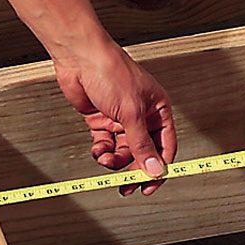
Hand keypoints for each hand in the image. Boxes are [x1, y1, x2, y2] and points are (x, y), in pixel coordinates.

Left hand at [51, 44, 177, 195]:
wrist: (79, 58)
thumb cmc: (111, 71)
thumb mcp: (131, 113)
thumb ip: (142, 144)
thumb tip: (154, 169)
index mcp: (157, 110)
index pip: (165, 146)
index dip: (159, 167)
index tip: (150, 186)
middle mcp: (141, 115)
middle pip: (142, 152)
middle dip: (133, 168)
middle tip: (126, 185)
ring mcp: (120, 118)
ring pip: (122, 151)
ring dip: (114, 160)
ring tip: (106, 160)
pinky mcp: (102, 120)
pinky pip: (105, 144)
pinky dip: (101, 151)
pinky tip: (98, 151)